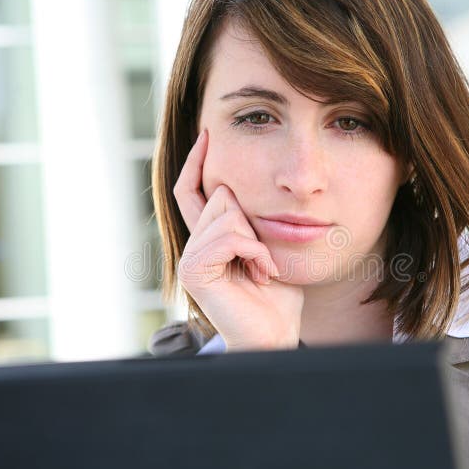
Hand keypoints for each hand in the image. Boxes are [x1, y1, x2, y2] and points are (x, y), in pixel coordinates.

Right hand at [173, 129, 303, 350]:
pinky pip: (231, 236)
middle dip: (252, 219)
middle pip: (220, 194)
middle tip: (263, 257)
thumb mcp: (267, 244)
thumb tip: (235, 183)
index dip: (197, 161)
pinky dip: (255, 252)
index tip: (209, 133)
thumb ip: (250, 218)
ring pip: (227, 212)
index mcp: (207, 237)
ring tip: (263, 269)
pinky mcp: (194, 270)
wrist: (275, 335)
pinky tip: (261, 274)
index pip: (191, 189)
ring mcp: (190, 257)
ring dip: (257, 241)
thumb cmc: (278, 295)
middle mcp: (192, 244)